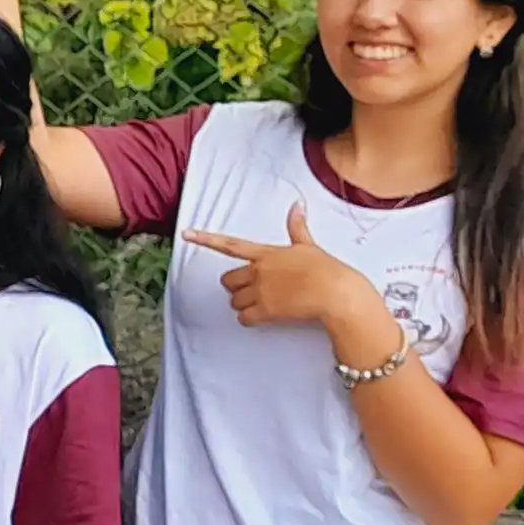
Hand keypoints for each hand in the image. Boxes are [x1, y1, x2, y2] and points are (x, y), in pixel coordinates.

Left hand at [185, 204, 396, 356]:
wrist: (337, 293)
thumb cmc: (327, 270)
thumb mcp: (309, 246)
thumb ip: (297, 227)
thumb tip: (297, 205)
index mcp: (267, 253)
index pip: (230, 245)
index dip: (206, 239)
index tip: (186, 234)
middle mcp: (259, 271)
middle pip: (228, 280)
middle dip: (236, 286)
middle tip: (254, 289)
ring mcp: (260, 291)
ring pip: (234, 300)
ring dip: (243, 304)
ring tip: (265, 303)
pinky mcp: (265, 310)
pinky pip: (244, 318)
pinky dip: (250, 319)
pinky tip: (264, 317)